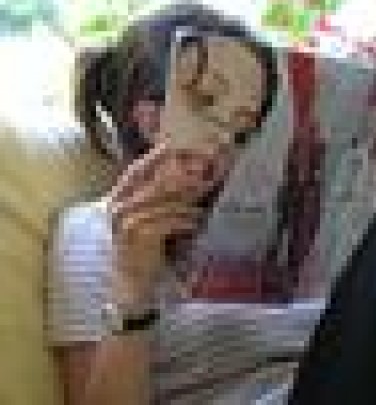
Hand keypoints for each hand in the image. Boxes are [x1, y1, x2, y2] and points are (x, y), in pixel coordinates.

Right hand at [109, 142, 231, 302]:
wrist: (129, 282)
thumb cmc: (142, 248)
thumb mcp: (149, 218)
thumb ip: (160, 199)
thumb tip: (186, 177)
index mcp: (119, 197)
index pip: (137, 170)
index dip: (156, 157)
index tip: (175, 146)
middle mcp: (117, 206)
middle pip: (153, 183)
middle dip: (181, 177)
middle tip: (203, 171)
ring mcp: (123, 221)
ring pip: (160, 203)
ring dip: (185, 200)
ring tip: (203, 198)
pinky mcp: (133, 237)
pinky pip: (162, 223)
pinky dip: (181, 220)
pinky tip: (195, 220)